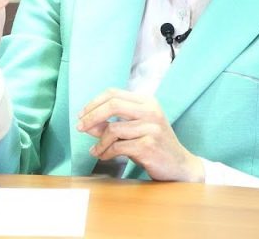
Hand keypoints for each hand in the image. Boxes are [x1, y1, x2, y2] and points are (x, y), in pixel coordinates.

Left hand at [76, 88, 203, 182]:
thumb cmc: (153, 145)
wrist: (179, 165)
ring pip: (113, 129)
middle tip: (79, 128)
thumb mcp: (132, 130)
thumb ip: (110, 124)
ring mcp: (151, 127)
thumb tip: (86, 123)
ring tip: (95, 150)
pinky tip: (103, 156)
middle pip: (112, 105)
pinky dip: (106, 152)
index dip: (93, 103)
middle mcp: (150, 111)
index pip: (113, 93)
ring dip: (99, 142)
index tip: (81, 115)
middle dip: (91, 117)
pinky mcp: (149, 145)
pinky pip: (118, 147)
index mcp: (146, 101)